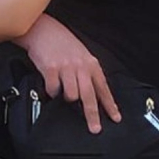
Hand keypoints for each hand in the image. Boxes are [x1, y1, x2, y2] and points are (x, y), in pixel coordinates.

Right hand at [16, 13, 120, 133]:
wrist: (43, 30)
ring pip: (71, 95)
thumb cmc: (62, 43)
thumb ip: (87, 73)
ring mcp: (65, 68)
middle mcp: (80, 66)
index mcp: (91, 64)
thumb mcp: (82, 56)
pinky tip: (51, 84)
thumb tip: (93, 95)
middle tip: (95, 128)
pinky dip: (52, 91)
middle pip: (89, 96)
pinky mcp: (51, 69)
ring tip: (61, 89)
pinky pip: (53, 90)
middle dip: (92, 114)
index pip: (103, 88)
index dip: (110, 105)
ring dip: (66, 97)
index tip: (115, 118)